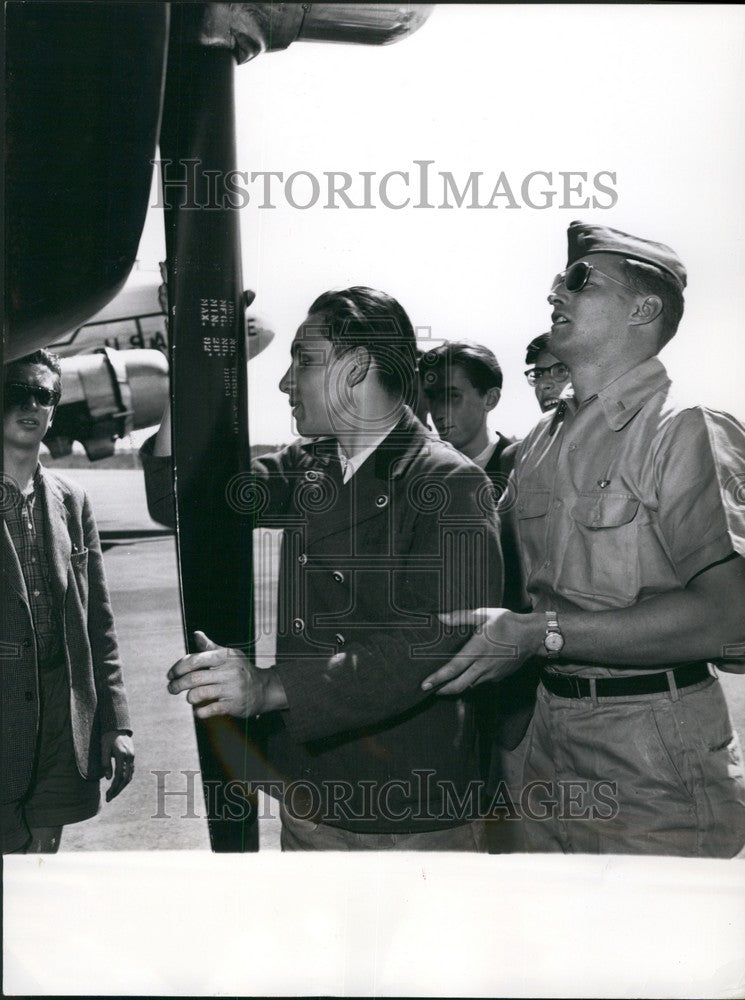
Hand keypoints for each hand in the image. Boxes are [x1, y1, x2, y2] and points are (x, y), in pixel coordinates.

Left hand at [101, 731, 134, 801]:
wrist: (117, 727)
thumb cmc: (108, 738)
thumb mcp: (104, 749)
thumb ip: (106, 764)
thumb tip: (109, 779)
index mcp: (122, 755)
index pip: (119, 776)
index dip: (113, 787)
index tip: (107, 796)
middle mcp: (129, 757)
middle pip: (126, 778)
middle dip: (117, 790)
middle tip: (109, 798)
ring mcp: (132, 757)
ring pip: (129, 776)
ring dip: (121, 786)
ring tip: (112, 794)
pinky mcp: (132, 757)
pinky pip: (130, 771)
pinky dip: (125, 780)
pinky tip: (118, 784)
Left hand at [167, 630, 266, 718]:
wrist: (264, 689)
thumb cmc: (242, 670)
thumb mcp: (229, 655)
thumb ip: (210, 647)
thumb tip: (196, 634)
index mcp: (225, 657)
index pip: (196, 659)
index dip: (179, 667)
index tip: (171, 674)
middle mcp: (229, 671)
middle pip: (194, 678)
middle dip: (178, 684)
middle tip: (172, 688)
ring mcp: (232, 689)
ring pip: (200, 694)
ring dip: (189, 697)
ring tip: (189, 698)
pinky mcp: (234, 705)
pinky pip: (210, 709)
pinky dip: (200, 712)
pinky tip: (199, 710)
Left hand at [420, 608, 540, 694]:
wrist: (532, 636)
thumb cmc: (507, 623)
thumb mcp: (484, 614)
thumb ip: (461, 617)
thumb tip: (441, 617)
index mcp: (477, 649)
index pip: (454, 668)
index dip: (438, 678)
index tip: (424, 685)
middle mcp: (483, 665)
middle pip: (459, 685)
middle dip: (442, 690)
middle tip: (429, 690)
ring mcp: (491, 673)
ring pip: (469, 686)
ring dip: (455, 687)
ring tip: (443, 685)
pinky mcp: (498, 676)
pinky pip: (480, 683)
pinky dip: (469, 683)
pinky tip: (464, 678)